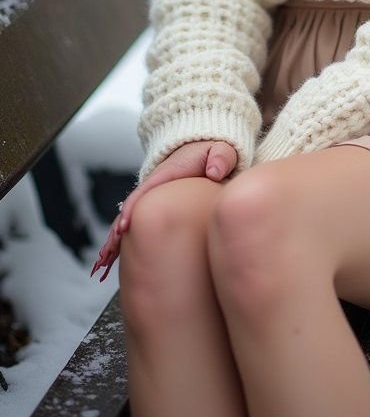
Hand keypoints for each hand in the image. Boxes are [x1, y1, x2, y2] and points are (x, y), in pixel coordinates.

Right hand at [89, 140, 237, 282]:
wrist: (208, 152)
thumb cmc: (213, 153)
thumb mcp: (221, 151)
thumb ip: (220, 158)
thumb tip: (214, 171)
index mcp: (165, 176)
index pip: (143, 194)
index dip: (130, 209)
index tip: (123, 227)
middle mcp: (154, 189)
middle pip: (128, 211)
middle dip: (115, 233)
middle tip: (106, 255)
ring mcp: (153, 201)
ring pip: (129, 223)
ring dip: (114, 243)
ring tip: (102, 265)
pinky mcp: (157, 210)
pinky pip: (138, 228)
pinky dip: (123, 244)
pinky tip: (112, 262)